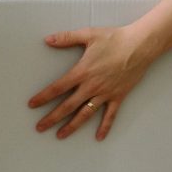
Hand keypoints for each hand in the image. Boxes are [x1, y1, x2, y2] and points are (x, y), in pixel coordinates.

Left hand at [28, 26, 156, 140]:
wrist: (139, 46)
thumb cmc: (113, 39)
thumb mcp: (87, 34)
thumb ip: (66, 38)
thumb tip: (47, 40)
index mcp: (82, 72)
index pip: (57, 87)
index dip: (43, 97)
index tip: (32, 105)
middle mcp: (91, 86)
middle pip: (68, 106)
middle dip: (52, 117)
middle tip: (40, 127)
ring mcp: (105, 93)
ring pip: (85, 114)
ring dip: (72, 126)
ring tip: (60, 136)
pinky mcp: (118, 96)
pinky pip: (110, 115)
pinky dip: (104, 127)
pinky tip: (98, 137)